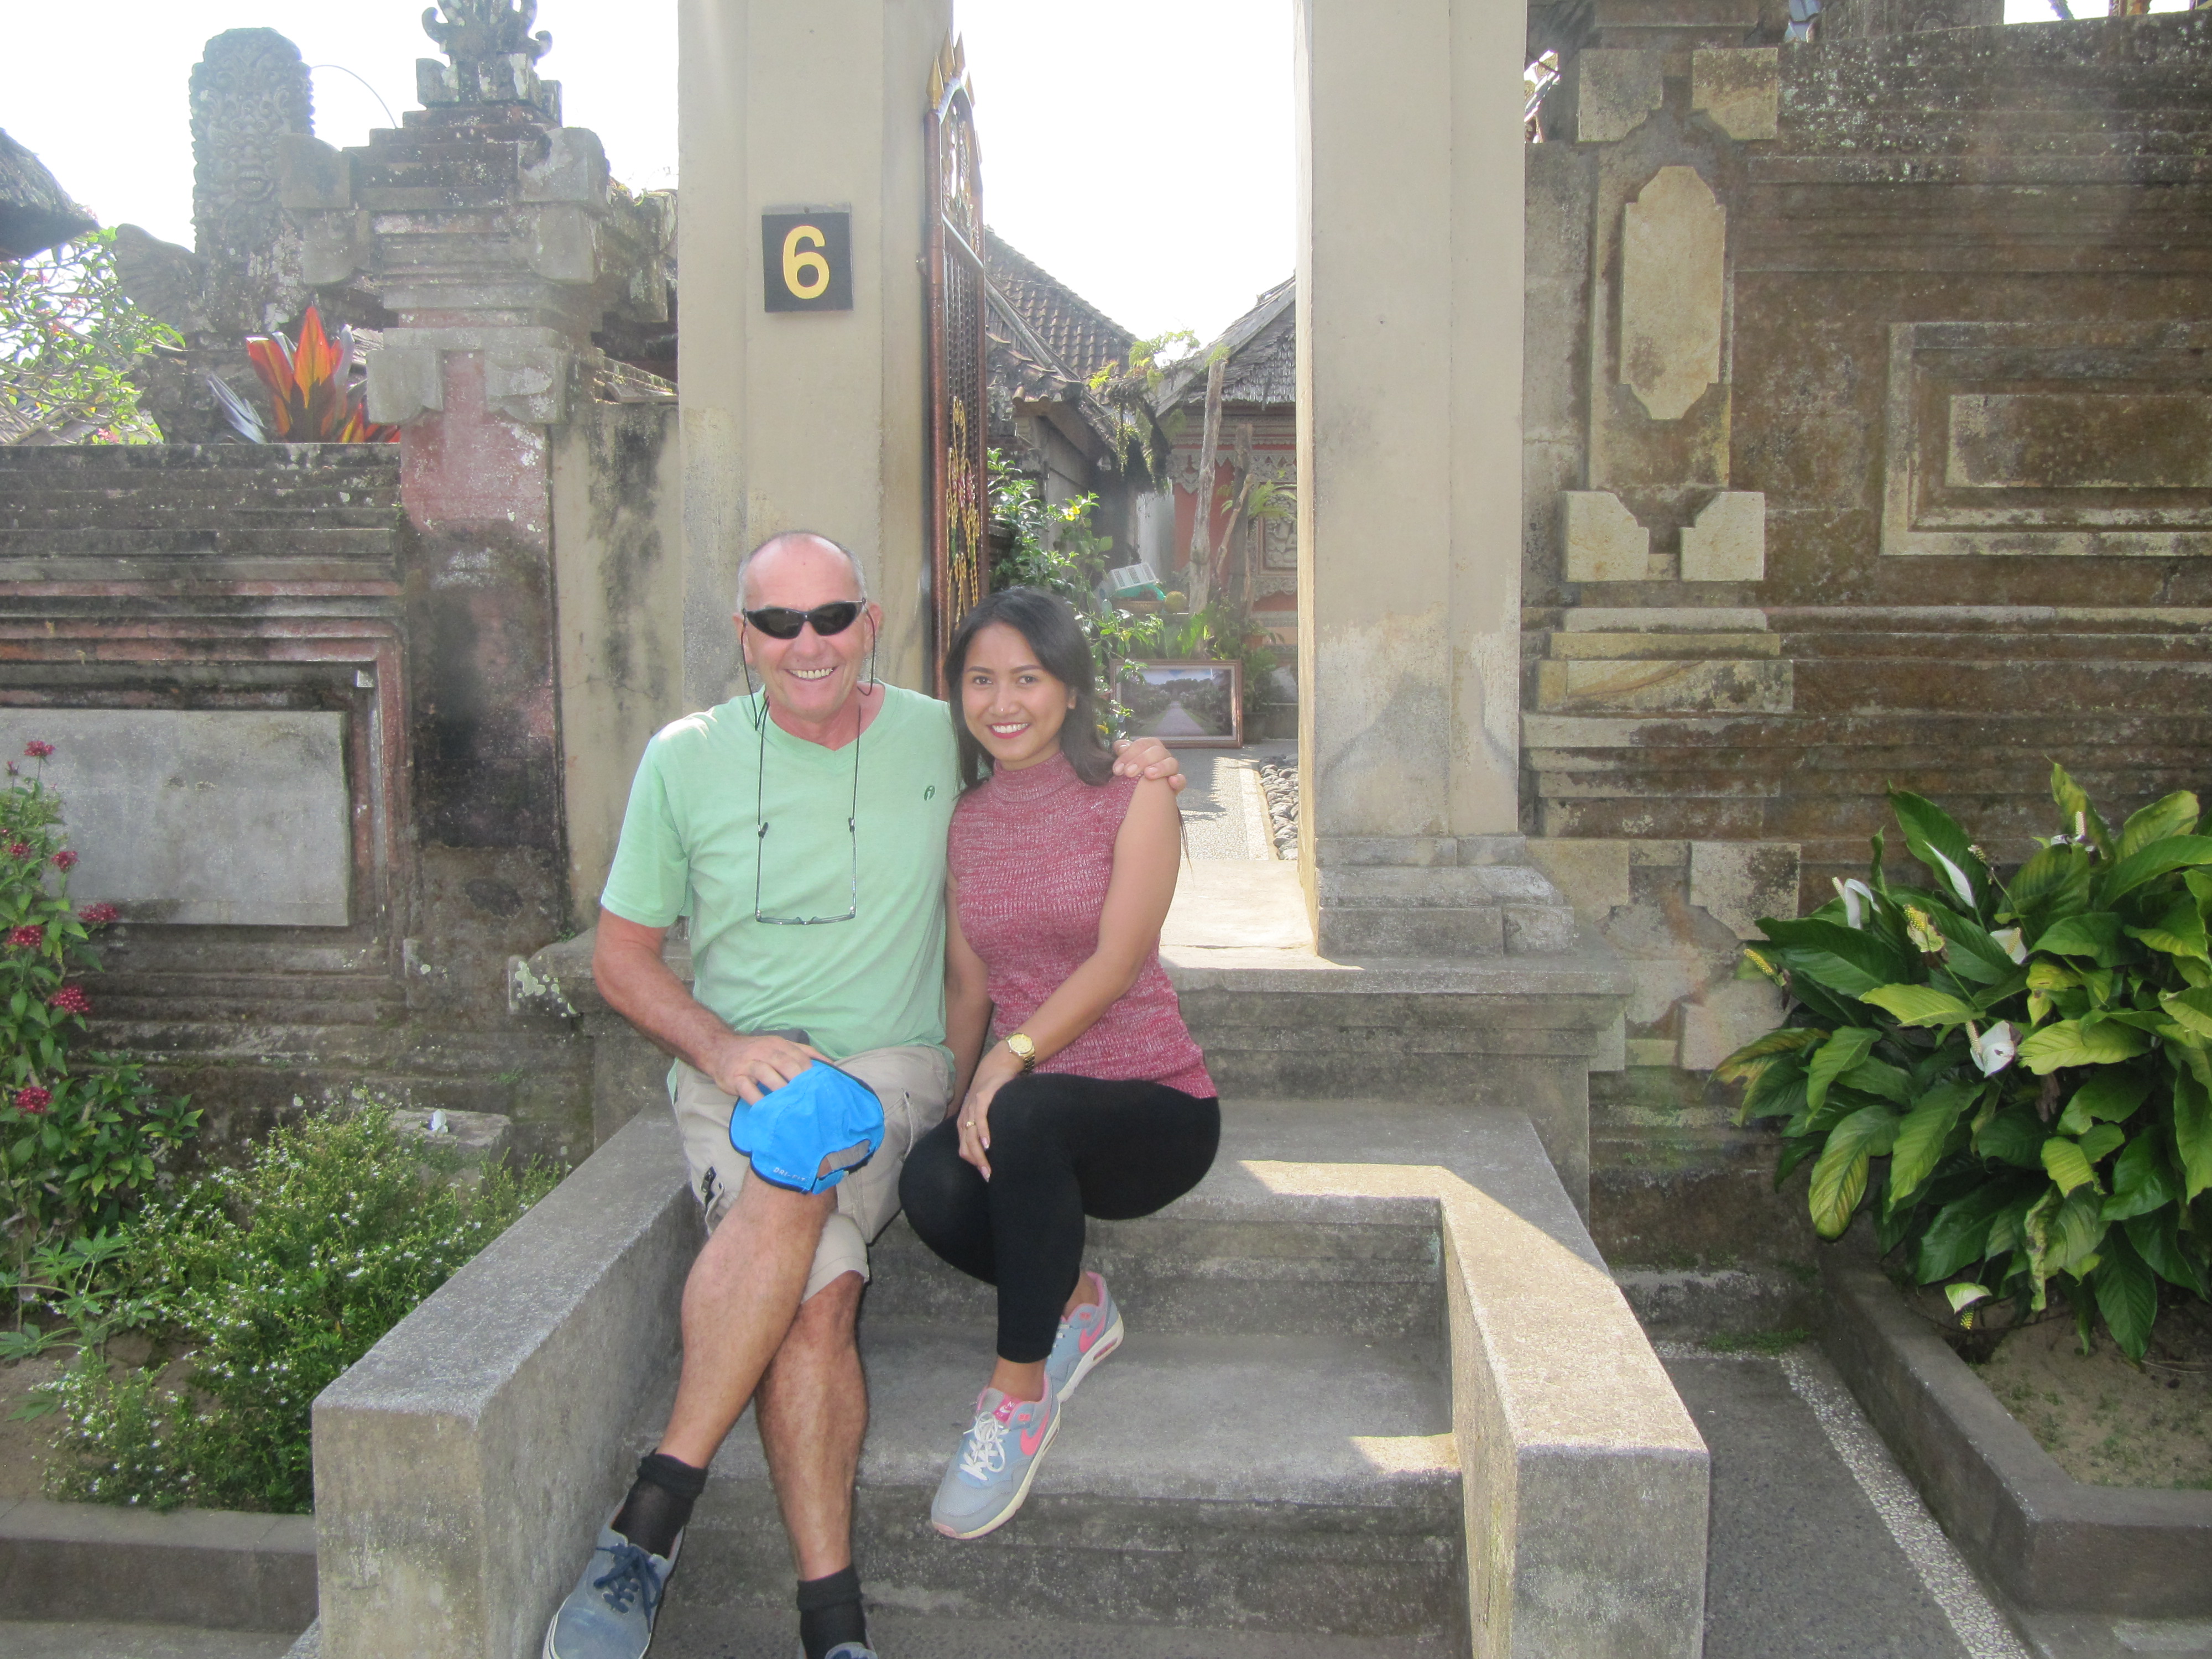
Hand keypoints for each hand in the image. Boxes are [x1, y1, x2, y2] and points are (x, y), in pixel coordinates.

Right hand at [707, 1032, 826, 1104]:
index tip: (821, 1087)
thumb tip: (830, 1064)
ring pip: (766, 1073)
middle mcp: (764, 1051)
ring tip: (792, 1102)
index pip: (799, 1056)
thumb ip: (803, 1052)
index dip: (811, 1071)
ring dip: (780, 1087)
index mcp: (778, 1044)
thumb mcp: (779, 1046)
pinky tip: (767, 1107)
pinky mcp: (735, 1077)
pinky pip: (747, 1088)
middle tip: (809, 1096)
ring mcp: (748, 1064)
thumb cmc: (756, 1052)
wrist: (719, 1049)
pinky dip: (757, 1098)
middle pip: (785, 1063)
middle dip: (799, 1079)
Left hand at [954, 1047, 1021, 1178]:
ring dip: (979, 1154)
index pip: (964, 1149)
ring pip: (971, 1136)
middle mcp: (965, 1117)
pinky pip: (980, 1118)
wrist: (997, 1066)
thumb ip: (986, 1128)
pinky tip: (988, 1144)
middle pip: (966, 1146)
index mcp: (964, 1123)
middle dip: (977, 1163)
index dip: (973, 1163)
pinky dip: (983, 1132)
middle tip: (989, 1177)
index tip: (986, 1175)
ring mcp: (972, 1107)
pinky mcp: (982, 1098)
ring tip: (988, 1167)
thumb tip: (993, 1150)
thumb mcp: (986, 1113)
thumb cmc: (994, 1093)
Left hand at [1112, 734, 1185, 793]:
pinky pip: (1181, 780)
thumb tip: (1120, 747)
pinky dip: (1178, 780)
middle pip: (1156, 751)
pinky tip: (1172, 782)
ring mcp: (1171, 769)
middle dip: (1142, 760)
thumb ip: (1123, 753)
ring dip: (1160, 768)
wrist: (1144, 794)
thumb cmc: (1134, 773)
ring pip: (1171, 763)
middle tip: (1128, 773)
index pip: (1142, 744)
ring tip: (1149, 775)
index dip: (1129, 754)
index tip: (1117, 770)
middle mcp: (1162, 755)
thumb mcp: (1126, 762)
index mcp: (1150, 746)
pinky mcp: (1177, 784)